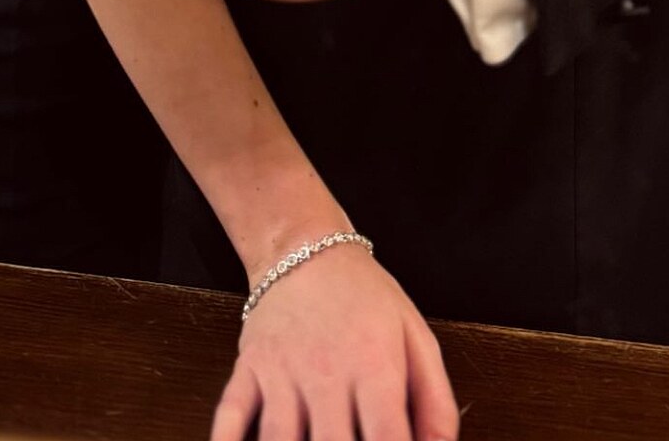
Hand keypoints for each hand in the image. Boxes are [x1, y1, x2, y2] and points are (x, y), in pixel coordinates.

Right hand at [212, 244, 458, 440]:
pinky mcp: (249, 368)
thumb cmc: (364, 296)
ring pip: (279, 439)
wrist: (305, 247)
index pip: (387, 437)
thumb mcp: (415, 336)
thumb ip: (436, 400)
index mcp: (373, 366)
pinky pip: (231, 414)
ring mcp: (282, 371)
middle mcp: (326, 371)